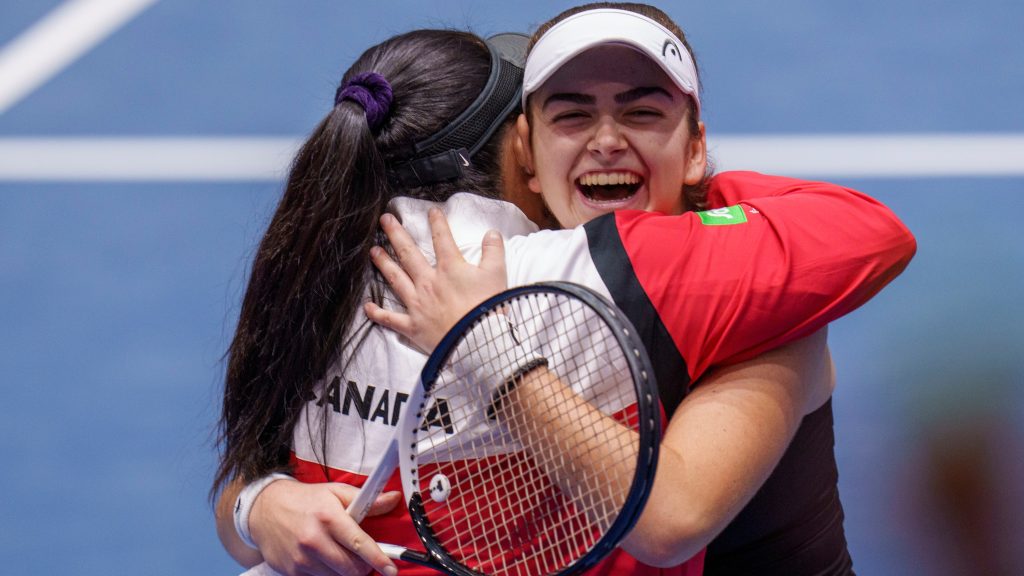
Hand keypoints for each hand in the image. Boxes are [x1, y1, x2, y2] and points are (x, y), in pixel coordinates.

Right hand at [249, 479, 401, 575]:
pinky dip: (326, 573)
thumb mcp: (337, 492)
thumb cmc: (306, 500)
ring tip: (339, 554)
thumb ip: (367, 500)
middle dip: (362, 567)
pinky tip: (323, 558)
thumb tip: (393, 499)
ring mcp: (301, 558)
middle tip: (362, 558)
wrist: (266, 508)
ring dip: (344, 571)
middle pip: (350, 568)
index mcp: (328, 517)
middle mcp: (313, 539)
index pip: (359, 543)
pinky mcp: (291, 571)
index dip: (378, 559)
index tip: (390, 569)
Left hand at [365, 207, 507, 351]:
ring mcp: (418, 304)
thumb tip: (492, 233)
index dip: (437, 223)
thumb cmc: (489, 308)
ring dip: (383, 264)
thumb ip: (494, 251)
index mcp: (450, 269)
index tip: (431, 211)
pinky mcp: (413, 326)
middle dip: (396, 234)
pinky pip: (390, 319)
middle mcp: (428, 282)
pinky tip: (367, 307)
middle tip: (385, 220)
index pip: (442, 239)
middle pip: (408, 254)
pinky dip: (377, 313)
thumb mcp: (497, 275)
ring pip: (396, 279)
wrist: (479, 341)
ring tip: (373, 251)